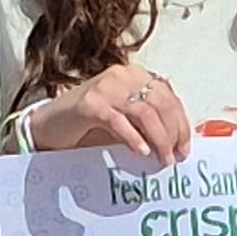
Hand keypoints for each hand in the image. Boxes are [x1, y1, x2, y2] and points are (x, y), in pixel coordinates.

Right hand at [27, 64, 192, 167]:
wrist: (51, 125)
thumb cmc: (91, 124)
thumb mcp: (126, 118)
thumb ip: (149, 122)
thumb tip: (178, 143)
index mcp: (135, 76)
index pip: (168, 97)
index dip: (181, 124)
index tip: (185, 148)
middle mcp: (122, 76)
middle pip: (160, 104)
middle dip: (173, 134)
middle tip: (175, 158)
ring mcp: (105, 87)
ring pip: (145, 112)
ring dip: (159, 139)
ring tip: (162, 160)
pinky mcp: (90, 104)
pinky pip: (119, 121)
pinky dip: (134, 138)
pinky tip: (141, 152)